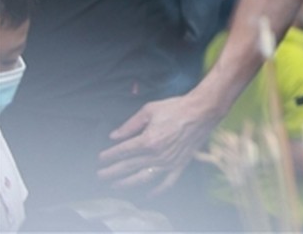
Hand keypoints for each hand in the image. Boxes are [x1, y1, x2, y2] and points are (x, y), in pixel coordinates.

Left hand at [96, 94, 221, 193]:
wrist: (202, 111)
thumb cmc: (176, 107)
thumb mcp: (149, 110)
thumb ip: (130, 125)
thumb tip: (114, 136)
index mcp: (147, 140)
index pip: (122, 151)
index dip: (108, 156)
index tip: (100, 159)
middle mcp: (156, 155)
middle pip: (128, 167)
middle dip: (111, 172)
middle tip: (100, 175)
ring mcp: (168, 162)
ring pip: (143, 178)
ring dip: (126, 183)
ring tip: (115, 186)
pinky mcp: (180, 164)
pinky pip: (167, 182)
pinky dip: (157, 191)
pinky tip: (148, 195)